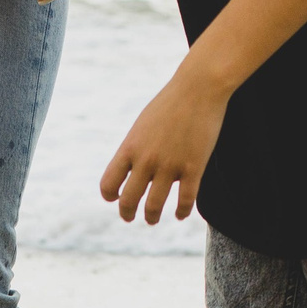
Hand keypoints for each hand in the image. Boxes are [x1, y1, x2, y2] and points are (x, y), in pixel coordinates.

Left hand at [100, 68, 227, 222]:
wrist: (198, 88)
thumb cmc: (169, 104)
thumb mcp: (142, 126)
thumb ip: (135, 149)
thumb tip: (131, 171)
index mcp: (130, 148)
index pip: (108, 184)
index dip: (110, 196)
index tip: (116, 198)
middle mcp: (146, 160)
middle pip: (128, 200)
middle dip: (127, 213)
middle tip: (130, 217)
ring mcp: (170, 165)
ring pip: (154, 206)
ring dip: (152, 217)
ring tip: (152, 219)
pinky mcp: (193, 167)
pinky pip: (185, 200)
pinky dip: (182, 212)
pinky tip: (181, 214)